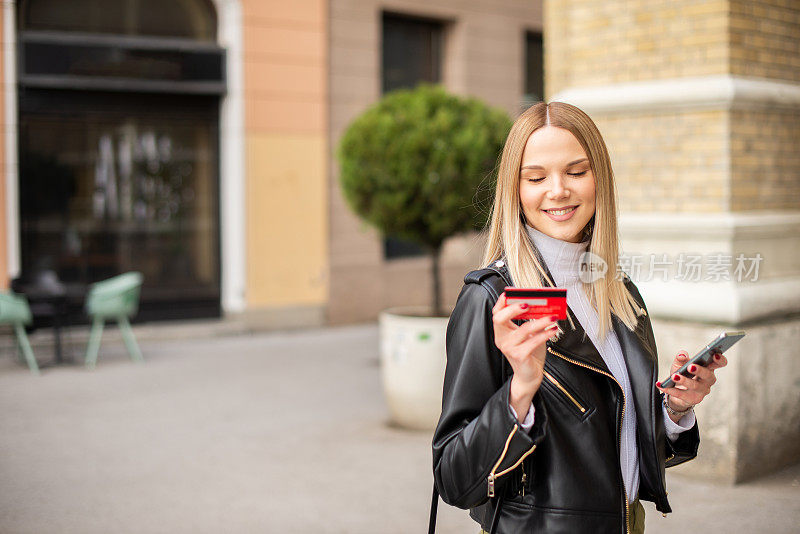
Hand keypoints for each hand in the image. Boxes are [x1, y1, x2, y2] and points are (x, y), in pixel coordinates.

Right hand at [492, 292, 558, 407]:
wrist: (529, 375)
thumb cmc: (529, 353)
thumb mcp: (529, 334)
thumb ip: (531, 321)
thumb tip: (543, 306)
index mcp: (501, 332)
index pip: (496, 313)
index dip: (501, 302)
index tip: (511, 293)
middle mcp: (502, 339)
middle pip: (499, 318)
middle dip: (513, 308)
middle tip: (528, 303)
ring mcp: (508, 348)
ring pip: (523, 329)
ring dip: (540, 321)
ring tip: (552, 317)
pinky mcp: (519, 356)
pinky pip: (533, 341)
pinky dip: (545, 334)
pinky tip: (553, 330)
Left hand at [656, 350, 727, 418]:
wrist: (676, 391)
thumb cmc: (682, 374)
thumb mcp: (680, 364)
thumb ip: (681, 358)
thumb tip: (681, 355)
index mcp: (708, 368)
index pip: (719, 363)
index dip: (719, 360)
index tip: (714, 355)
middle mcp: (708, 380)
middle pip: (708, 375)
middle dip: (699, 370)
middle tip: (690, 366)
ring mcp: (702, 391)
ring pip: (694, 386)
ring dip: (684, 381)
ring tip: (674, 376)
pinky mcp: (693, 399)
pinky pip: (681, 394)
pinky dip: (670, 389)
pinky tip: (661, 384)